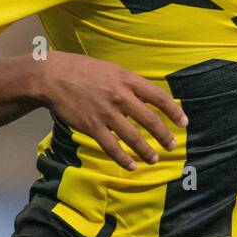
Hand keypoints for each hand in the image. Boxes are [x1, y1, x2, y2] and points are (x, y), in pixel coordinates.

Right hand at [33, 51, 187, 171]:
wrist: (53, 76)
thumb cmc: (85, 71)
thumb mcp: (114, 70)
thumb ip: (131, 84)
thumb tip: (150, 98)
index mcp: (128, 80)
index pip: (159, 97)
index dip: (174, 111)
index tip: (184, 123)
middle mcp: (121, 96)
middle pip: (150, 120)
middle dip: (164, 135)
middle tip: (172, 146)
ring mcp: (106, 113)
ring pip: (133, 136)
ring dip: (146, 150)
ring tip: (155, 159)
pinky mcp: (91, 126)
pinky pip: (111, 146)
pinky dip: (123, 158)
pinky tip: (131, 166)